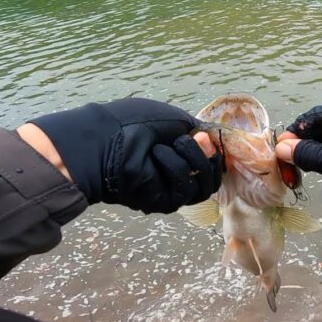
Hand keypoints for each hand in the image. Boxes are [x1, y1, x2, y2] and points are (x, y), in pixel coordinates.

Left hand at [26, 98, 222, 213]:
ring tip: (174, 144)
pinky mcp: (166, 202)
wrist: (105, 139)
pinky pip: (186, 188)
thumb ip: (197, 132)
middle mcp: (179, 173)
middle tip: (197, 140)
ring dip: (194, 158)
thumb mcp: (173, 119)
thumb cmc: (134, 124)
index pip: (211, 159)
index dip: (216, 148)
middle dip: (208, 154)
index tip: (209, 135)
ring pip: (205, 184)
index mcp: (180, 153)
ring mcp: (173, 189)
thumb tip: (212, 143)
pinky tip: (157, 154)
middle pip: (213, 175)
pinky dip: (175, 168)